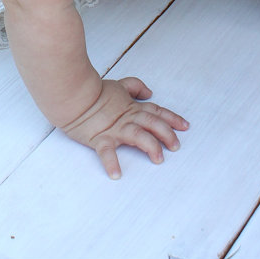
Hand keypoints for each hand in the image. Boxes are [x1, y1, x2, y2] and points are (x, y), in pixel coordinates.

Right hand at [61, 77, 189, 178]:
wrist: (74, 94)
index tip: (185, 126)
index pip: (156, 112)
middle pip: (152, 124)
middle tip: (176, 146)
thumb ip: (134, 87)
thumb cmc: (94, 91)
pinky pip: (106, 152)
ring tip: (158, 159)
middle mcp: (127, 118)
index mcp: (132, 107)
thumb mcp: (118, 84)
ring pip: (137, 135)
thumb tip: (149, 93)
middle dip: (167, 134)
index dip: (172, 118)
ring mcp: (115, 129)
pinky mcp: (100, 138)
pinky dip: (111, 162)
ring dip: (150, 146)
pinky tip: (116, 174)